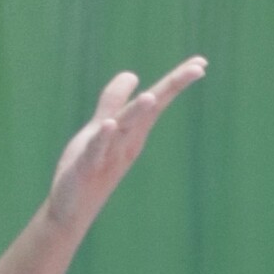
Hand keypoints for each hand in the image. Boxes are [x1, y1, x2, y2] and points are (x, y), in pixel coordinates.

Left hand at [46, 57, 207, 232]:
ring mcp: (109, 154)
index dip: (177, 81)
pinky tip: (109, 125)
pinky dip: (104, 138)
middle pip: (150, 109)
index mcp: (133, 130)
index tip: (202, 62)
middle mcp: (127, 141)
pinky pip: (97, 149)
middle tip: (197, 70)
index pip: (159, 100)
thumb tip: (132, 74)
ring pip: (125, 128)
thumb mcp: (102, 127)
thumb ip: (114, 101)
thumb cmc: (90, 168)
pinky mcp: (87, 167)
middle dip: (171, 88)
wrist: (72, 211)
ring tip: (151, 96)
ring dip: (138, 113)